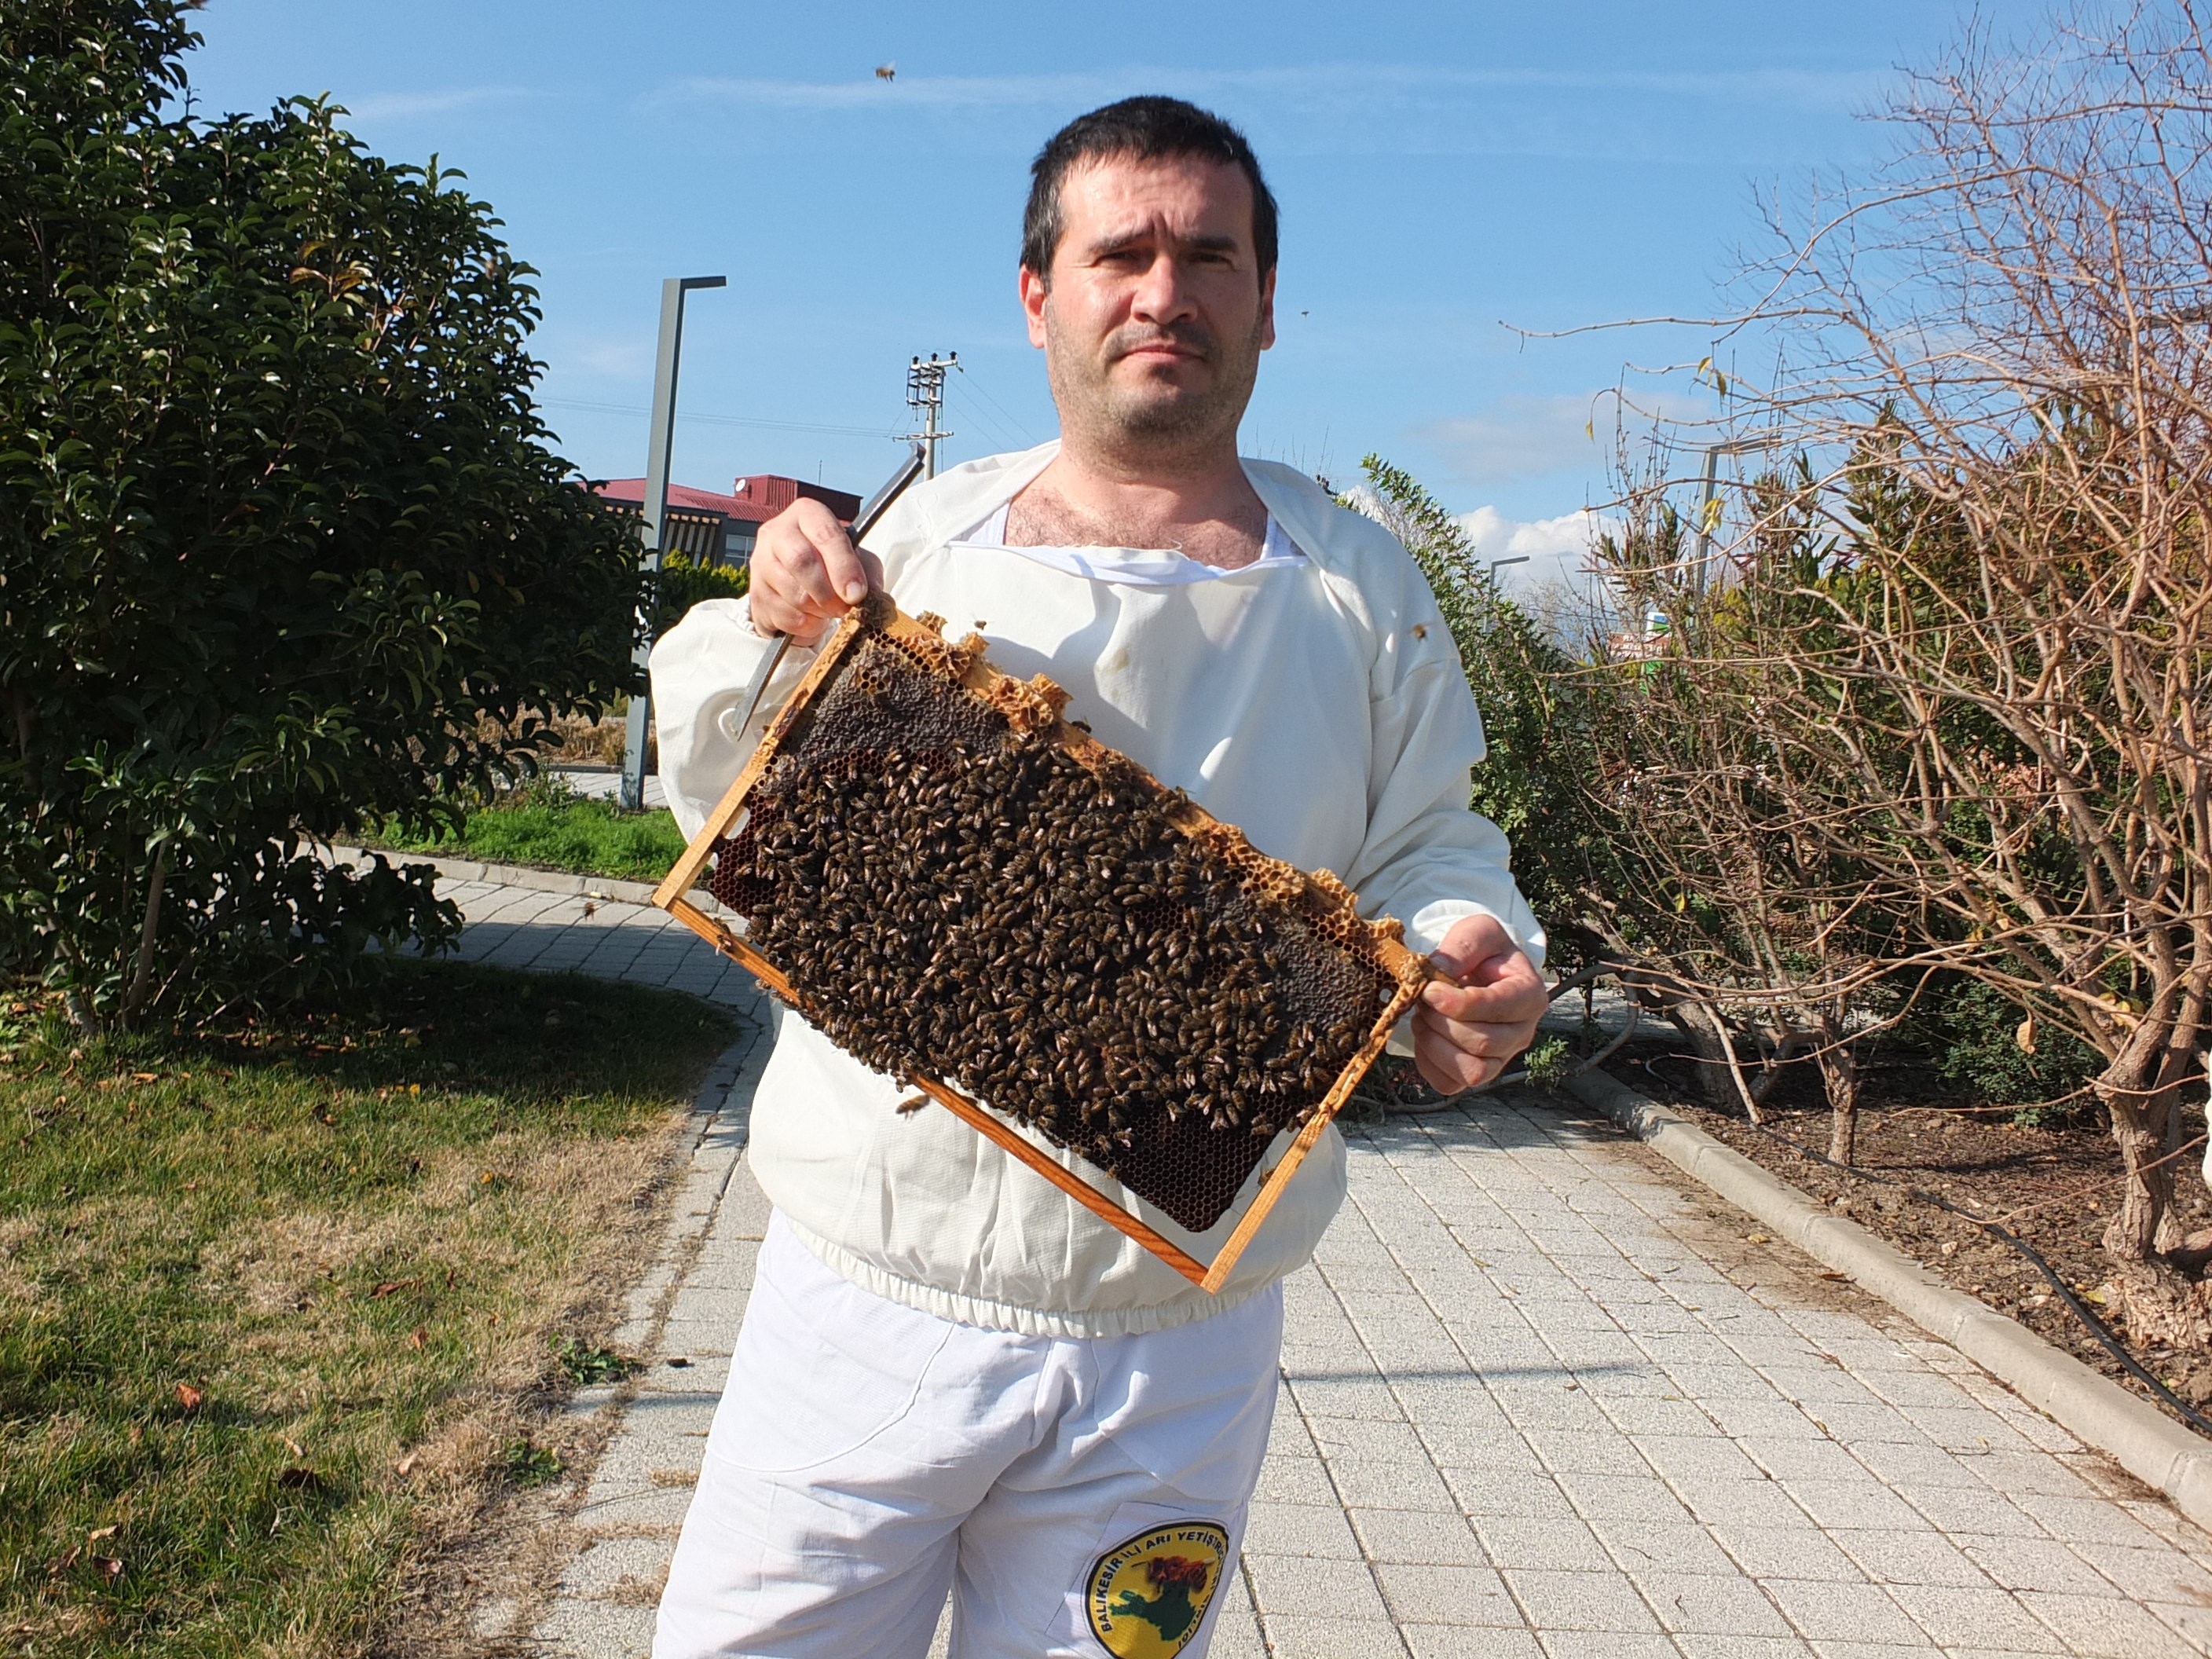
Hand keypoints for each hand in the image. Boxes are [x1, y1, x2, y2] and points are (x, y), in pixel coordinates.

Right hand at [746, 498, 882, 643]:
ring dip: (819, 611)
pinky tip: (812, 619)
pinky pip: (783, 616)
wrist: (801, 584)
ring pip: (792, 593)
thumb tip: (873, 596)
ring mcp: (760, 562)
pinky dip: (805, 625)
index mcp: (807, 514)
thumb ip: (868, 572)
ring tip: (829, 611)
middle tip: (844, 609)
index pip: (825, 534)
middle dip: (828, 592)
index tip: (857, 594)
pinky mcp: (755, 593)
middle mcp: (777, 531)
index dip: (844, 566)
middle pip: (801, 561)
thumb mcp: (858, 560)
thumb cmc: (833, 565)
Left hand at [1413, 913, 1548, 1095]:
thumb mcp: (1478, 932)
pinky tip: (1425, 1036)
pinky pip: (1450, 1084)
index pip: (1497, 1009)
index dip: (1458, 1003)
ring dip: (1435, 1045)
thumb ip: (1462, 946)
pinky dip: (1429, 1063)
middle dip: (1442, 1021)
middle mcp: (1522, 1033)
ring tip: (1422, 1018)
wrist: (1478, 971)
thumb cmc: (1482, 952)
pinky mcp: (1476, 1073)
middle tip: (1422, 999)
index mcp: (1529, 995)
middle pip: (1482, 1043)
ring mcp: (1501, 1058)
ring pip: (1471, 1071)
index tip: (1430, 989)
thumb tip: (1437, 970)